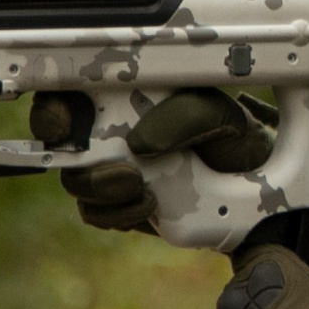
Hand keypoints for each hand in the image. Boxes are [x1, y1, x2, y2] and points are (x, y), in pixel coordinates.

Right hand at [34, 88, 277, 232]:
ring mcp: (111, 169)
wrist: (257, 185)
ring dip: (102, 192)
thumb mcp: (221, 114)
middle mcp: (109, 128)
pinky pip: (99, 214)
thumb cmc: (235, 136)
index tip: (62, 125)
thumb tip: (141, 141)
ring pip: (77, 184)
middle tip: (123, 173)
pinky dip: (118, 215)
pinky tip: (150, 208)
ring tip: (146, 192)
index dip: (52, 108)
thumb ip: (186, 116)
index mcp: (124, 93)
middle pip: (60, 144)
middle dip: (77, 162)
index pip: (67, 93)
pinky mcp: (120, 205)